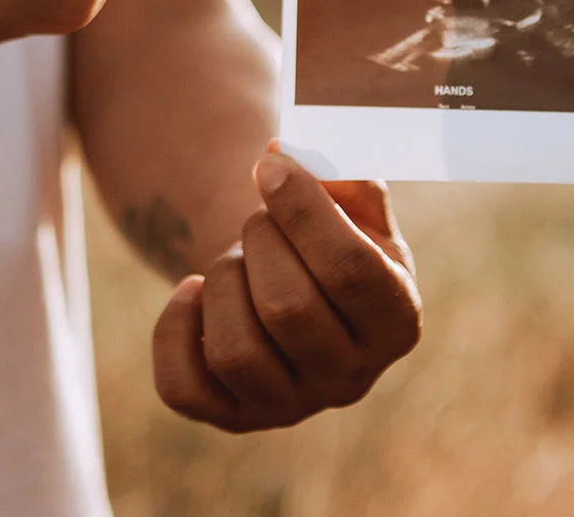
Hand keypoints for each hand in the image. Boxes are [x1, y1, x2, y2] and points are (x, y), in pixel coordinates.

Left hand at [151, 151, 420, 431]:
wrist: (292, 282)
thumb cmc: (328, 234)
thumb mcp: (354, 202)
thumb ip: (338, 171)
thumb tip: (280, 154)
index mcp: (398, 321)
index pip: (351, 270)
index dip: (303, 210)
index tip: (268, 166)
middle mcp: (352, 378)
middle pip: (289, 309)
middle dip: (260, 242)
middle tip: (259, 221)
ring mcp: (290, 406)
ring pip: (235, 352)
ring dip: (222, 281)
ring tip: (235, 259)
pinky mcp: (232, 418)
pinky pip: (182, 387)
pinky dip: (175, 328)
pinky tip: (194, 293)